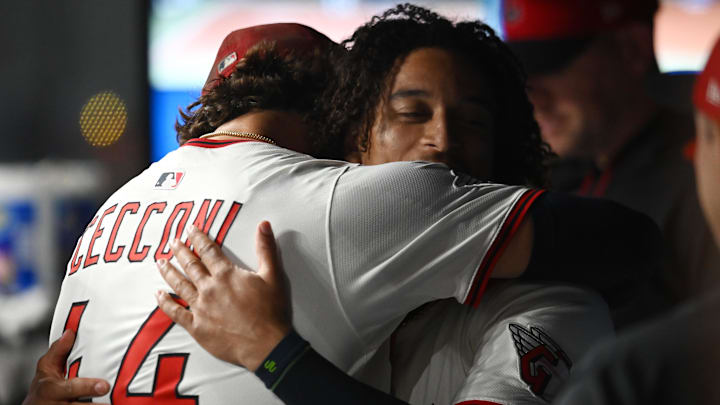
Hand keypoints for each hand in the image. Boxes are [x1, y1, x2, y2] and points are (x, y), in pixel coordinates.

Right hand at [22, 330, 109, 404]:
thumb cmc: (44, 388)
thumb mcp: (45, 369)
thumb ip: (58, 352)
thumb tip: (70, 333)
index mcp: (51, 389)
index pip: (70, 389)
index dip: (87, 388)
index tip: (105, 386)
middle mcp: (57, 404)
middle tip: (111, 394)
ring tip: (114, 404)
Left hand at [156, 221, 291, 371]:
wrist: (265, 345)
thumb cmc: (270, 312)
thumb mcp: (273, 276)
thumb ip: (266, 248)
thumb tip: (263, 225)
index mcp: (226, 275)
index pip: (208, 250)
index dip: (198, 238)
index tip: (190, 229)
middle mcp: (209, 288)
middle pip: (190, 265)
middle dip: (180, 251)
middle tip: (172, 242)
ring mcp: (200, 308)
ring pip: (179, 285)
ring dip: (169, 272)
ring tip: (160, 262)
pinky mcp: (197, 326)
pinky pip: (175, 312)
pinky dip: (165, 303)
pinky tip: (159, 295)